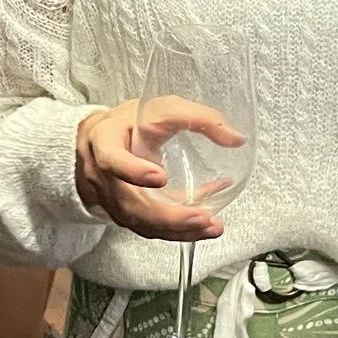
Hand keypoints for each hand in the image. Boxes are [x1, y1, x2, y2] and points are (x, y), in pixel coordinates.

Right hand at [71, 98, 239, 240]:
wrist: (101, 142)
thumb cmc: (130, 123)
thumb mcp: (160, 108)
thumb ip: (197, 118)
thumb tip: (236, 139)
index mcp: (104, 142)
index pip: (111, 159)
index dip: (132, 171)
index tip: (160, 177)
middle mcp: (103, 176)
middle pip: (130, 205)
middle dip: (166, 216)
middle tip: (200, 217)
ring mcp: (113, 200)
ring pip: (141, 223)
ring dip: (177, 229)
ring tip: (211, 226)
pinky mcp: (127, 214)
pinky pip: (151, 227)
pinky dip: (179, 229)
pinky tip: (205, 223)